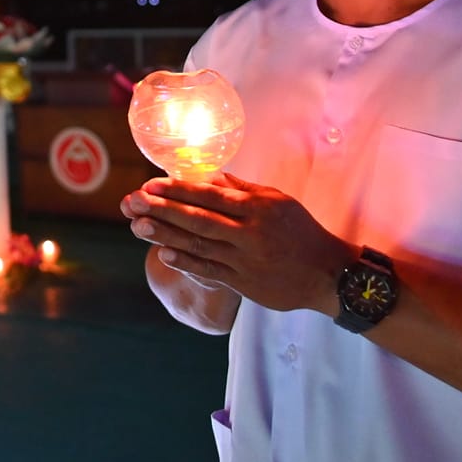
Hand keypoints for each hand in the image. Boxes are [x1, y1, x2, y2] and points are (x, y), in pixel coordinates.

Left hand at [121, 173, 351, 315]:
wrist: (329, 274)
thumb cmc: (301, 231)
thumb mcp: (278, 201)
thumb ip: (242, 189)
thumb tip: (209, 176)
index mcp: (257, 208)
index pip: (210, 195)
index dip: (177, 189)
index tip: (150, 183)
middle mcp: (249, 234)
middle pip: (198, 220)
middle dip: (161, 210)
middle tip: (132, 202)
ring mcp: (245, 261)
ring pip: (198, 246)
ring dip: (165, 235)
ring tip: (138, 225)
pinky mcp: (244, 285)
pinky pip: (209, 272)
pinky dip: (185, 262)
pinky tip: (163, 253)